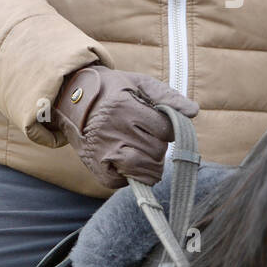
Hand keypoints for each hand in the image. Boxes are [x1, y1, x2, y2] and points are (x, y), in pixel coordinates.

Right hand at [52, 65, 198, 188]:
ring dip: (151, 165)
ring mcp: (104, 152)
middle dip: (159, 147)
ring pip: (143, 169)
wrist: (72, 101)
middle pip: (156, 150)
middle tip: (149, 139)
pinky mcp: (97, 169)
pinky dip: (132, 177)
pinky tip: (129, 163)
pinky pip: (123, 183)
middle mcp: (113, 131)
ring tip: (146, 154)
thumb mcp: (139, 83)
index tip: (160, 127)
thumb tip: (194, 112)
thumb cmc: (112, 91)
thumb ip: (167, 96)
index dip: (168, 130)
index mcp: (124, 107)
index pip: (164, 130)